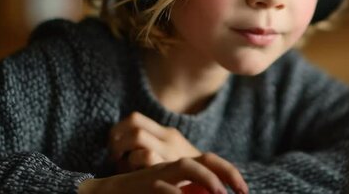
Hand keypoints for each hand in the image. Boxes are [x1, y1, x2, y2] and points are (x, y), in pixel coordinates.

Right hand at [78, 153, 248, 193]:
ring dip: (206, 179)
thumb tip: (214, 193)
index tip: (244, 190)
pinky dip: (177, 193)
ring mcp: (156, 173)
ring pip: (184, 166)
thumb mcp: (169, 190)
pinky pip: (163, 187)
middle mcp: (170, 163)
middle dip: (225, 172)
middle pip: (202, 158)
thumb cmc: (140, 193)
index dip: (230, 172)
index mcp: (179, 164)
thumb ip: (190, 190)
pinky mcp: (143, 185)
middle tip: (238, 192)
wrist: (104, 193)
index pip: (209, 159)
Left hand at [110, 112, 201, 171]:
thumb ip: (152, 149)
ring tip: (124, 167)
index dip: (118, 130)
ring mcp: (169, 150)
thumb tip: (119, 152)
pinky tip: (135, 176)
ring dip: (124, 152)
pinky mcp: (169, 165)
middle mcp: (168, 138)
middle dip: (116, 141)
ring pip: (138, 136)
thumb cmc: (186, 178)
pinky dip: (134, 163)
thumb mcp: (171, 157)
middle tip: (115, 157)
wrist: (214, 182)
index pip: (134, 118)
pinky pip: (147, 155)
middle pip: (133, 125)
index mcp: (167, 134)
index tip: (114, 146)